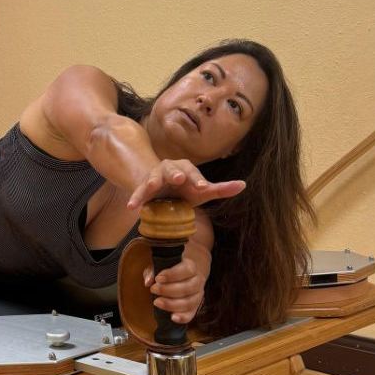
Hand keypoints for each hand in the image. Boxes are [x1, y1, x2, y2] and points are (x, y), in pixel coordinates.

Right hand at [127, 159, 244, 210]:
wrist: (162, 192)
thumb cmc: (185, 190)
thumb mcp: (202, 191)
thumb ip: (220, 189)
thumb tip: (243, 185)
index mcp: (186, 168)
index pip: (193, 172)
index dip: (198, 179)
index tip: (203, 187)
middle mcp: (170, 169)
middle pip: (173, 170)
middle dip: (175, 173)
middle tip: (178, 178)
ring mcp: (154, 177)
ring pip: (154, 178)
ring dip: (152, 181)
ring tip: (151, 186)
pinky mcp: (143, 189)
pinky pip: (139, 193)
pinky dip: (135, 198)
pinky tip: (131, 207)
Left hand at [143, 256, 205, 324]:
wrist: (186, 276)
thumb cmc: (170, 271)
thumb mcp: (160, 266)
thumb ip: (153, 271)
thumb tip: (148, 281)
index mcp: (191, 267)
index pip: (186, 270)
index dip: (172, 275)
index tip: (158, 278)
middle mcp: (198, 281)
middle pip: (187, 288)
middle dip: (168, 290)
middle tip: (153, 289)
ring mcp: (197, 295)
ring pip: (189, 302)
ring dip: (172, 304)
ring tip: (156, 302)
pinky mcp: (195, 307)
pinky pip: (191, 314)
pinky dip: (182, 317)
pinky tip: (172, 317)